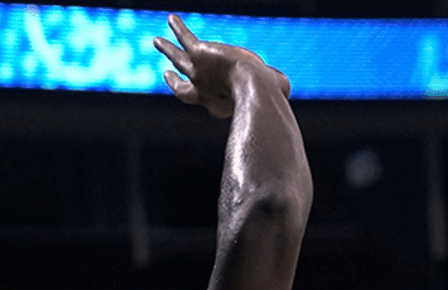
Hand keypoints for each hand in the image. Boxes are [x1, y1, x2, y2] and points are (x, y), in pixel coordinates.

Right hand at [154, 14, 289, 117]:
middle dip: (174, 82)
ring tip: (157, 41)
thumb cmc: (269, 97)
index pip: (210, 105)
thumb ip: (276, 88)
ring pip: (177, 59)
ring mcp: (199, 73)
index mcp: (222, 106)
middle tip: (167, 74)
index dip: (207, 102)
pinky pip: (184, 38)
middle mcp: (205, 93)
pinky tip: (172, 18)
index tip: (202, 100)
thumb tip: (284, 85)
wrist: (255, 90)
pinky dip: (178, 28)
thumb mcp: (274, 93)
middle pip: (183, 88)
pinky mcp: (199, 53)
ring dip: (167, 49)